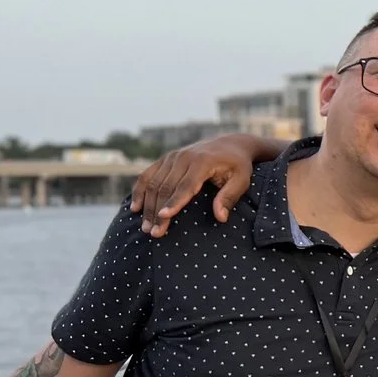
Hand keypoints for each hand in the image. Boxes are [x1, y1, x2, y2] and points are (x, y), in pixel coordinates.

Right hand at [129, 139, 259, 235]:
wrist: (229, 144)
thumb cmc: (237, 166)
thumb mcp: (241, 180)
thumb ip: (230, 197)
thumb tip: (220, 217)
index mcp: (202, 161)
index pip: (186, 185)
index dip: (174, 202)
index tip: (164, 217)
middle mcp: (184, 157)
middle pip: (166, 187)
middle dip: (158, 211)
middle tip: (153, 233)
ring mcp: (172, 157)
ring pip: (154, 183)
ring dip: (147, 206)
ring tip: (145, 228)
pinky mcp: (165, 159)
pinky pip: (147, 175)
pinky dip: (139, 191)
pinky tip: (135, 208)